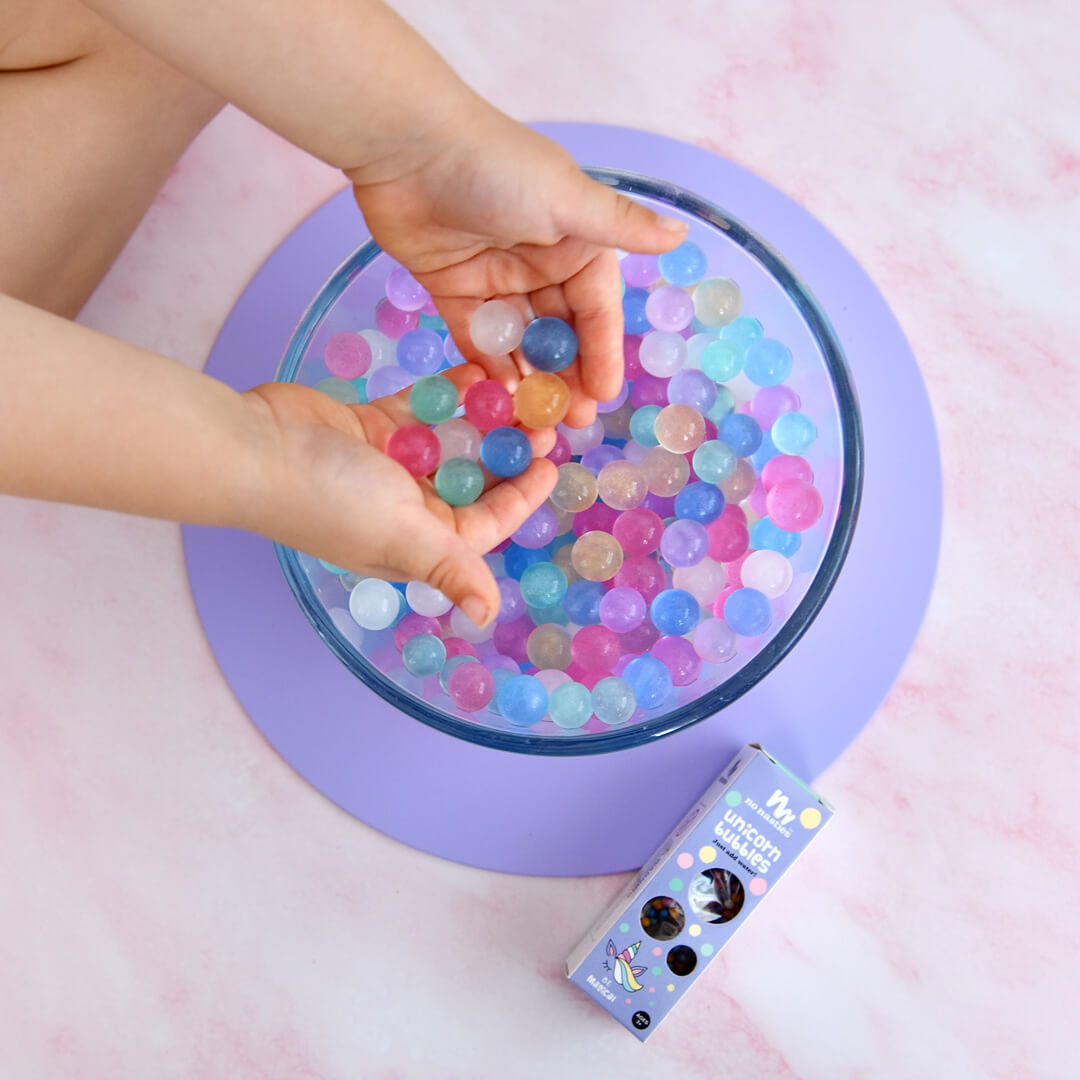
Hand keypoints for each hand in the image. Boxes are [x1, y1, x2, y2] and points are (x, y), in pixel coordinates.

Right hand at [243, 364, 555, 625]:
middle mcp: (410, 506)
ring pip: (453, 439)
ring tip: (517, 386)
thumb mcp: (404, 535)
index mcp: (422, 540)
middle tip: (541, 413)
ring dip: (484, 417)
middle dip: (509, 448)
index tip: (552, 459)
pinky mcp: (374, 426)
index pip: (489, 520)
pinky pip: (423, 409)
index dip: (524, 493)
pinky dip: (447, 393)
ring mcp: (392, 465)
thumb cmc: (331, 499)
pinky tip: (477, 371)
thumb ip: (451, 568)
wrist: (254, 448)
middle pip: (476, 477)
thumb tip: (486, 617)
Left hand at [348, 105, 687, 427]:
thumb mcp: (568, 200)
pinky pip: (477, 337)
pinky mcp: (454, 289)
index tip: (604, 396)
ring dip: (529, 380)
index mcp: (574, 243)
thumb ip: (621, 227)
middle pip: (559, 334)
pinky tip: (498, 398)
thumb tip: (679, 235)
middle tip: (570, 422)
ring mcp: (496, 279)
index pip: (596, 310)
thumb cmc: (497, 168)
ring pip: (520, 343)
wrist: (409, 146)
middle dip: (567, 378)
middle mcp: (540, 263)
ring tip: (535, 421)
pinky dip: (488, 366)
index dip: (602, 354)